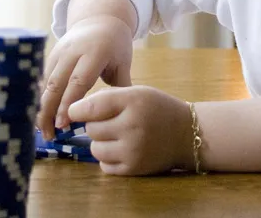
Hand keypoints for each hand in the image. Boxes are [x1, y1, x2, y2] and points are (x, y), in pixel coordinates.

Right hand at [37, 16, 132, 140]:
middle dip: (49, 111)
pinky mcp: (50, 55)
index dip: (68, 104)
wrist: (100, 19)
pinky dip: (39, 97)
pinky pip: (42, 78)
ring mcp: (59, 52)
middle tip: (49, 135)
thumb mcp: (123, 62)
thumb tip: (122, 115)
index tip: (62, 125)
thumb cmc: (116, 44)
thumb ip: (121, 87)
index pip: (78, 81)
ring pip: (45, 83)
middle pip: (56, 84)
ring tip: (42, 130)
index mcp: (95, 52)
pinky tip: (39, 115)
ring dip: (41, 107)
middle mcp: (73, 51)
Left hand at [68, 86, 193, 175]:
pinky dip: (108, 158)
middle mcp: (133, 126)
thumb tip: (74, 111)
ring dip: (100, 143)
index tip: (74, 111)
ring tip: (116, 136)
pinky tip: (122, 149)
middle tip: (110, 122)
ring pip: (95, 148)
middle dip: (96, 125)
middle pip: (91, 128)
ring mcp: (134, 149)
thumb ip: (108, 97)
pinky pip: (104, 165)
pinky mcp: (134, 168)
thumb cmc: (157, 108)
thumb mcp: (138, 93)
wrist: (187, 133)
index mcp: (134, 101)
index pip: (92, 106)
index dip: (77, 109)